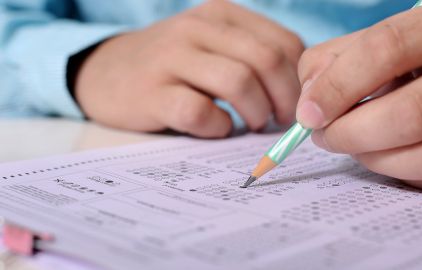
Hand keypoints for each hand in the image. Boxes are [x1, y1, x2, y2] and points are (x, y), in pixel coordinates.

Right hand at [75, 0, 302, 137]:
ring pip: (238, 83)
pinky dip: (218, 127)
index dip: (298, 81)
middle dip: (284, 100)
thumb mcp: (213, 46)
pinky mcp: (152, 93)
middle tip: (278, 122)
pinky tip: (215, 128)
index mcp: (221, 14)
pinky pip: (200, 112)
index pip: (284, 43)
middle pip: (267, 60)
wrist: (106, 72)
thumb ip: (252, 57)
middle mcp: (197, 28)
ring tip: (250, 125)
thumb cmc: (173, 65)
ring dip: (255, 113)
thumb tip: (299, 94)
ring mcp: (171, 58)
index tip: (295, 106)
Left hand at [296, 0, 421, 193]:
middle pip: (412, 113)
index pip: (388, 49)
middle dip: (352, 134)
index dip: (339, 86)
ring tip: (356, 149)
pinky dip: (405, 174)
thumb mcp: (385, 42)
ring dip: (377, 161)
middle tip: (326, 138)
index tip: (308, 114)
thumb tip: (310, 99)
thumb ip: (338, 59)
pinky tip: (391, 156)